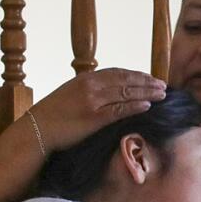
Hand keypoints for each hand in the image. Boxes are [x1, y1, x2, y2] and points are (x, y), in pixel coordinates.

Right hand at [31, 69, 167, 149]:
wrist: (37, 128)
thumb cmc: (54, 114)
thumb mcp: (71, 93)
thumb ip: (90, 89)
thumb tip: (109, 90)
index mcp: (86, 78)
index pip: (118, 72)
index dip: (136, 74)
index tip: (149, 77)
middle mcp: (91, 86)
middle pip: (126, 80)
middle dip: (147, 82)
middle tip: (163, 85)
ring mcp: (92, 101)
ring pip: (126, 94)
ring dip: (146, 93)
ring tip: (161, 94)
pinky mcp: (93, 118)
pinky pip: (119, 110)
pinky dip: (135, 107)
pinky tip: (147, 106)